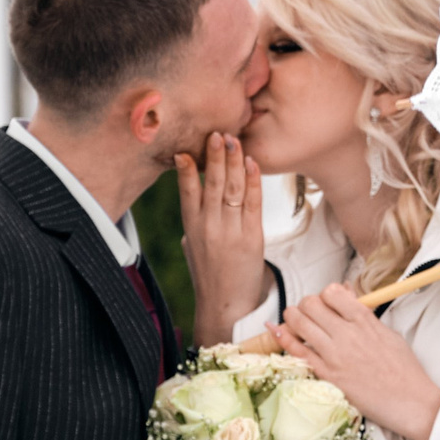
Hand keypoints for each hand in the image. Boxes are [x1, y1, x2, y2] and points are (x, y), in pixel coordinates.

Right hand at [179, 133, 265, 345]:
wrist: (226, 306)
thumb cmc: (210, 275)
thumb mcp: (192, 248)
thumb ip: (193, 223)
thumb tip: (192, 200)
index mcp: (191, 227)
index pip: (187, 192)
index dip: (187, 170)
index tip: (187, 148)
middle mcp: (208, 227)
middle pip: (211, 184)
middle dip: (214, 157)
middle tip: (218, 133)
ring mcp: (230, 231)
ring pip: (231, 189)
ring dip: (234, 162)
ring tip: (234, 140)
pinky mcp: (252, 237)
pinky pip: (252, 203)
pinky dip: (253, 181)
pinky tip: (252, 164)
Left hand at [272, 283, 439, 439]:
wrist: (409, 401)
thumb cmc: (403, 369)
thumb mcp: (388, 333)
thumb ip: (365, 316)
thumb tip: (346, 296)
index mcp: (366, 321)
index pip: (333, 293)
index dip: (325, 295)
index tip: (327, 303)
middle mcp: (348, 334)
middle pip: (311, 304)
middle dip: (305, 305)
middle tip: (307, 313)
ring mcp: (335, 355)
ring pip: (299, 323)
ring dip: (291, 317)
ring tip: (293, 320)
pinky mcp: (327, 375)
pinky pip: (297, 351)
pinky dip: (283, 338)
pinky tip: (277, 331)